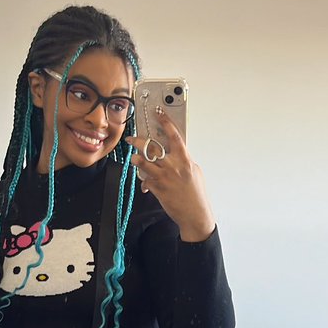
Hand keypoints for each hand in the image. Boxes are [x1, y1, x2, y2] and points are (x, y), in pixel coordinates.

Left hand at [126, 109, 215, 242]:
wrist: (195, 214)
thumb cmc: (196, 194)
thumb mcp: (194, 172)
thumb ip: (183, 160)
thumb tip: (174, 153)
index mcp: (185, 159)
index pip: (173, 135)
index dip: (165, 121)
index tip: (157, 112)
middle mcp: (173, 166)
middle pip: (152, 147)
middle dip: (139, 140)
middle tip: (131, 138)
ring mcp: (164, 177)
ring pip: (143, 162)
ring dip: (136, 159)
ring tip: (134, 158)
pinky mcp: (158, 189)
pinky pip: (145, 181)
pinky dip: (144, 181)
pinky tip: (145, 184)